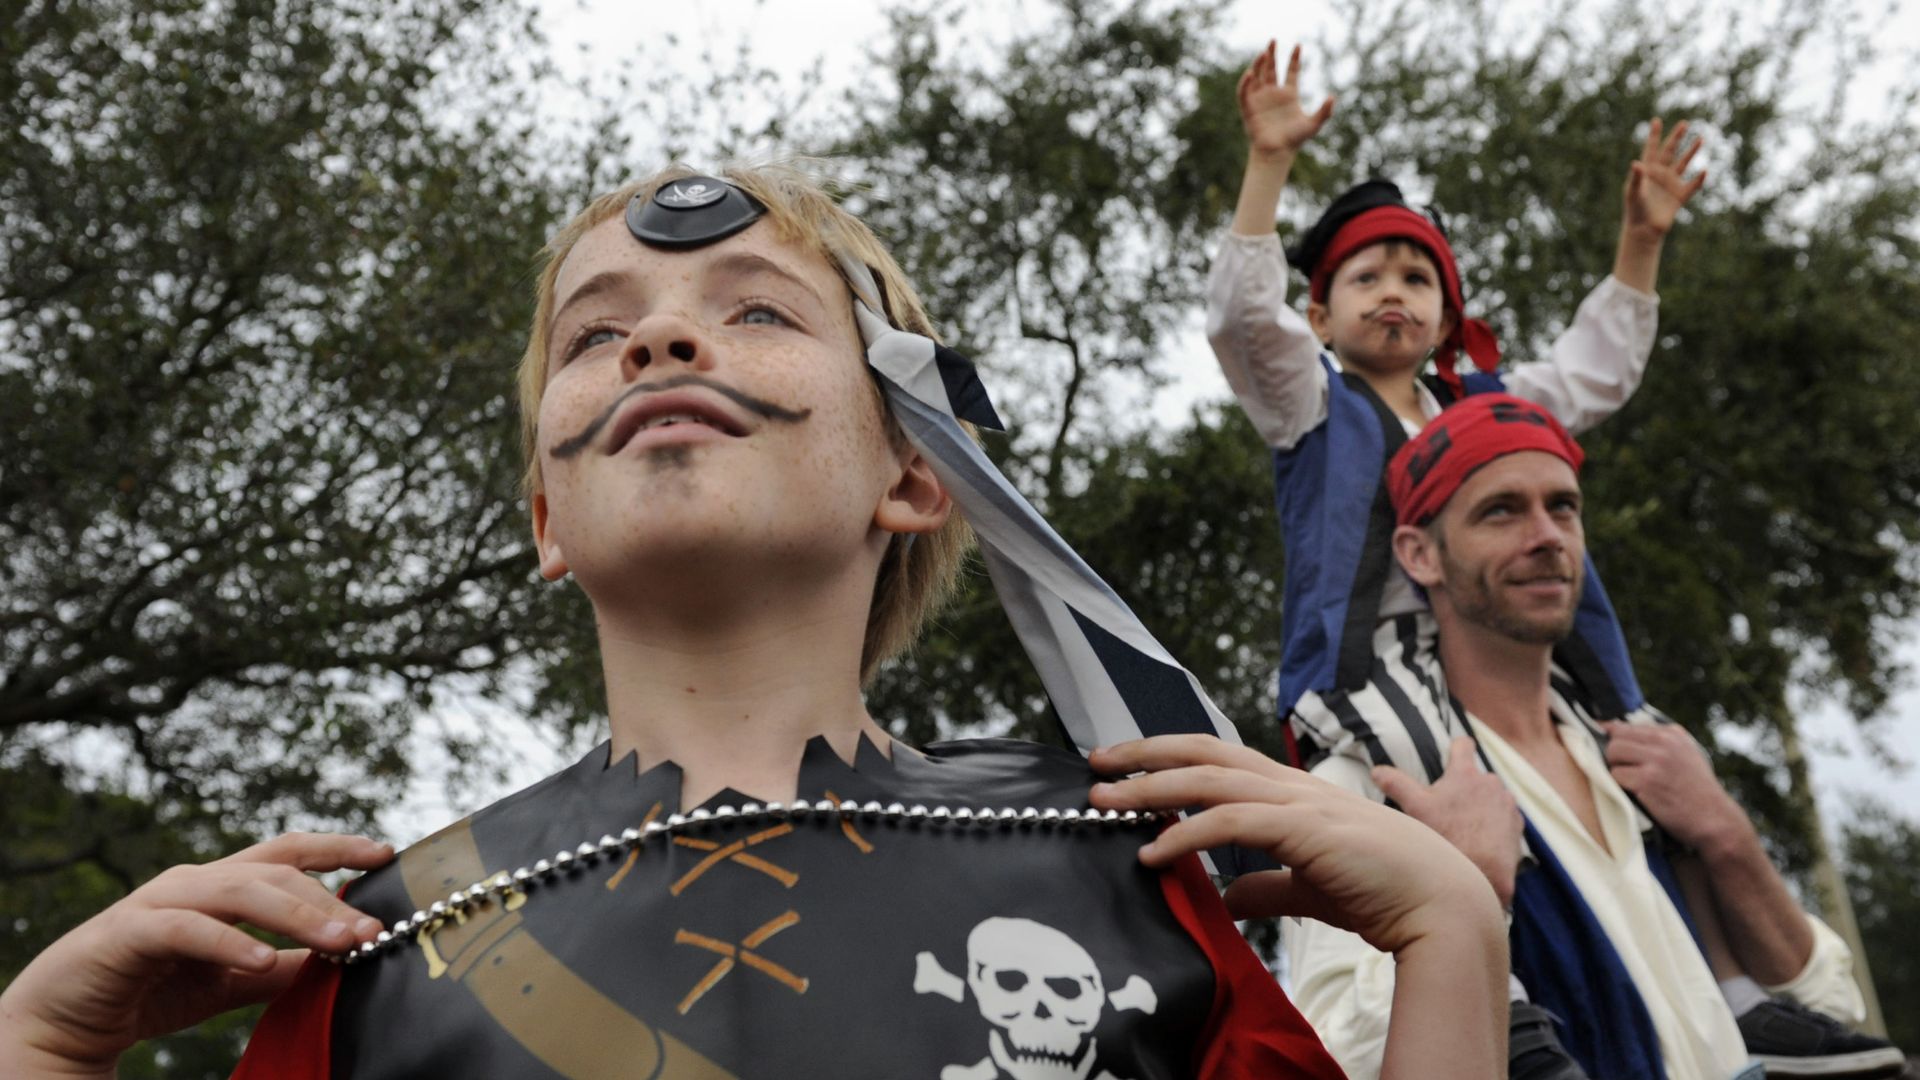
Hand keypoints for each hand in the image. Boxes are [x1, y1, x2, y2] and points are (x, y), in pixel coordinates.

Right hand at [0, 832, 392, 1076]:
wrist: (70, 1019)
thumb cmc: (155, 989)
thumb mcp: (234, 979)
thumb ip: (283, 967)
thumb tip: (340, 962)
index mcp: (223, 884)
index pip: (289, 852)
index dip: (338, 847)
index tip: (387, 853)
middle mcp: (196, 881)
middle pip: (276, 873)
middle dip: (330, 900)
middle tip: (373, 930)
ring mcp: (162, 901)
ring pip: (242, 892)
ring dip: (297, 916)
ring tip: (340, 942)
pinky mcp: (131, 932)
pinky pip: (188, 930)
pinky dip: (229, 944)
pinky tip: (263, 961)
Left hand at [1089, 735, 1498, 956]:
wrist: (1440, 908)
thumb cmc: (1382, 894)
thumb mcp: (1306, 887)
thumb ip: (1265, 887)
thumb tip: (1224, 897)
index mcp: (1292, 792)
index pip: (1217, 759)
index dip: (1168, 757)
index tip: (1121, 768)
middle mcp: (1291, 785)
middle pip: (1204, 751)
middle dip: (1144, 754)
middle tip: (1094, 765)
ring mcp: (1299, 801)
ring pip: (1209, 778)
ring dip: (1150, 789)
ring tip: (1104, 804)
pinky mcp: (1304, 829)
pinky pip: (1231, 821)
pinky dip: (1186, 833)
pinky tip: (1154, 851)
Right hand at [1239, 41, 1334, 162]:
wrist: (1277, 153)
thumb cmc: (1295, 140)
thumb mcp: (1313, 124)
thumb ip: (1324, 111)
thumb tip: (1332, 97)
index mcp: (1289, 95)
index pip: (1291, 71)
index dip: (1294, 58)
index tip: (1298, 45)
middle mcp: (1273, 94)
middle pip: (1271, 69)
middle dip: (1272, 54)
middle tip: (1273, 40)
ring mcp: (1260, 99)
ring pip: (1258, 76)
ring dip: (1259, 64)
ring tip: (1263, 52)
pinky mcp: (1248, 108)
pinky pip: (1244, 92)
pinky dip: (1246, 82)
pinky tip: (1251, 73)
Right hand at [1373, 738, 1523, 906]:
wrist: (1481, 875)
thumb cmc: (1447, 838)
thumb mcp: (1415, 809)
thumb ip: (1395, 783)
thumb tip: (1376, 770)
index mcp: (1465, 774)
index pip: (1463, 744)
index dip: (1456, 747)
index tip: (1452, 751)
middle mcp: (1491, 783)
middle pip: (1476, 775)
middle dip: (1464, 786)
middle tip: (1448, 807)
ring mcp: (1507, 804)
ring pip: (1491, 797)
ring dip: (1480, 805)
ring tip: (1463, 827)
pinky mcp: (1517, 825)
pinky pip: (1504, 817)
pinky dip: (1493, 824)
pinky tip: (1479, 840)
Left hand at [1600, 721, 1749, 853]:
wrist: (1715, 819)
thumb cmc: (1696, 791)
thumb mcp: (1686, 755)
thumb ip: (1660, 742)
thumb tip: (1617, 729)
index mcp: (1672, 734)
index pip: (1626, 726)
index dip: (1612, 737)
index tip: (1603, 743)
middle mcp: (1665, 743)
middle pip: (1616, 738)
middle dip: (1614, 755)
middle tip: (1624, 770)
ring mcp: (1656, 760)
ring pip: (1613, 753)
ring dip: (1616, 769)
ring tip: (1631, 782)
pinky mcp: (1647, 780)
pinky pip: (1616, 775)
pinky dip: (1620, 786)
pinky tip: (1635, 793)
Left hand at [1621, 117, 1705, 239]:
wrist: (1643, 230)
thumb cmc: (1634, 210)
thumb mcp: (1633, 192)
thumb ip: (1636, 177)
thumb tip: (1636, 163)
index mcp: (1647, 171)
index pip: (1651, 149)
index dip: (1654, 135)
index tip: (1656, 120)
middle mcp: (1660, 175)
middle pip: (1669, 152)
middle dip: (1676, 138)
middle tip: (1684, 123)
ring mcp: (1670, 184)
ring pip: (1683, 164)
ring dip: (1691, 152)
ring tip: (1701, 138)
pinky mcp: (1679, 196)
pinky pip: (1692, 186)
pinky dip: (1699, 180)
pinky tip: (1705, 171)